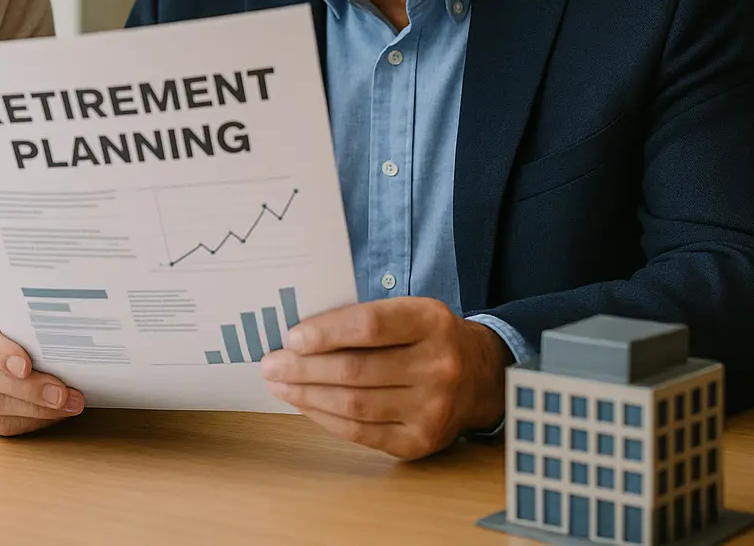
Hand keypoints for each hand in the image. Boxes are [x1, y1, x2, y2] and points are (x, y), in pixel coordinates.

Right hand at [0, 287, 84, 435]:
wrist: (1, 319)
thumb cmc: (18, 309)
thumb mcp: (25, 299)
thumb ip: (38, 311)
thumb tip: (72, 327)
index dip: (1, 353)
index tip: (26, 366)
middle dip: (29, 389)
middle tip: (62, 394)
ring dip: (34, 410)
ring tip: (67, 405)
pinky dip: (26, 422)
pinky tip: (50, 414)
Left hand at [260, 297, 509, 458]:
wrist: (482, 376)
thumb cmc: (428, 338)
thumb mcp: (409, 311)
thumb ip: (363, 318)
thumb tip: (298, 335)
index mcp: (431, 322)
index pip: (370, 326)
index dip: (325, 333)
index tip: (291, 337)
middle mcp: (438, 367)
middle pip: (357, 370)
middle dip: (304, 368)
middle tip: (271, 364)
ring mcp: (432, 409)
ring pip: (355, 404)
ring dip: (307, 395)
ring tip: (279, 384)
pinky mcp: (421, 442)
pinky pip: (361, 433)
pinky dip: (325, 418)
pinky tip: (304, 404)